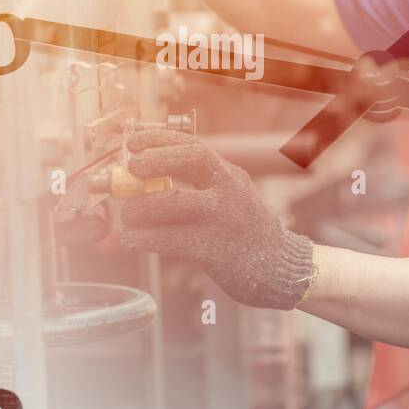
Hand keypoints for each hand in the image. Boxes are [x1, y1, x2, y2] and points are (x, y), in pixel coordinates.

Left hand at [117, 130, 316, 309]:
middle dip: (156, 159)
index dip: (160, 140)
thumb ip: (195, 189)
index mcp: (229, 176)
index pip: (195, 146)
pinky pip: (174, 239)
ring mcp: (226, 219)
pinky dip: (146, 238)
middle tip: (130, 170)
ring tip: (127, 215)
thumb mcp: (227, 199)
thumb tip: (141, 184)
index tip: (133, 143)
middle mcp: (231, 191)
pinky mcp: (218, 250)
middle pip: (192, 159)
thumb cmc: (243, 232)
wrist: (281, 268)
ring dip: (142, 206)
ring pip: (176, 201)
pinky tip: (131, 240)